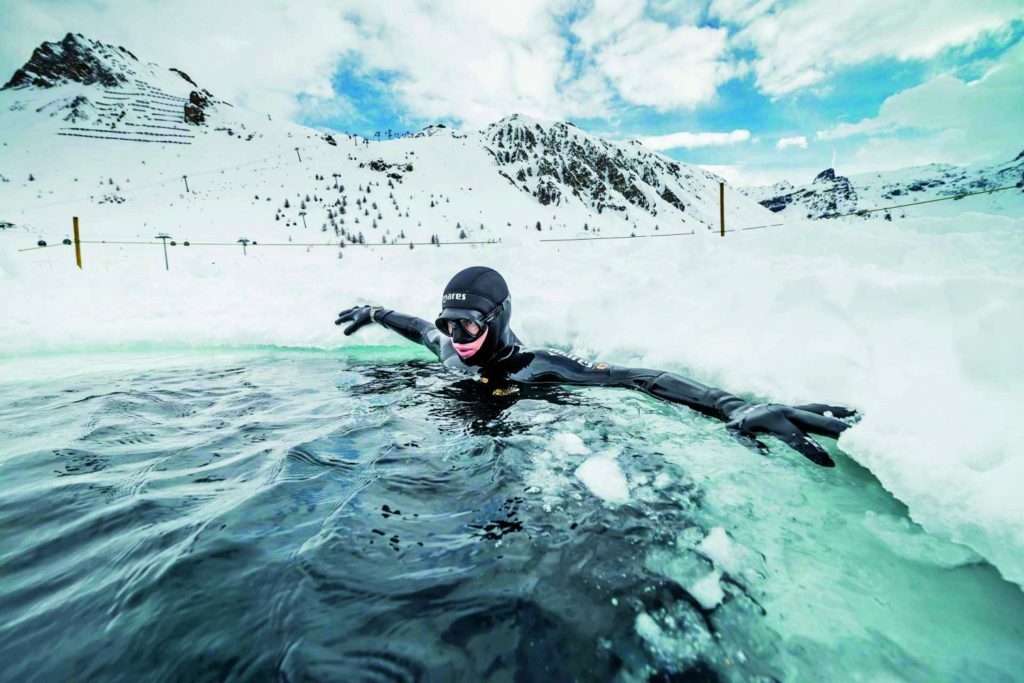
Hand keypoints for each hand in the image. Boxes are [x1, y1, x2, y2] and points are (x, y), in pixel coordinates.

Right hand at [334, 305, 379, 334]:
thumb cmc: (367, 318)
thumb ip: (351, 328)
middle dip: (344, 313)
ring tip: (351, 310)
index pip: (345, 318)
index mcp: (353, 314)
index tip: (335, 323)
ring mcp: (363, 309)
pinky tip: (364, 308)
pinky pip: (364, 308)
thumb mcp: (358, 324)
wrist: (376, 313)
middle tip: (340, 314)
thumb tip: (344, 333)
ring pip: (356, 309)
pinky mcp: (368, 309)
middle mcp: (357, 310)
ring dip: (352, 310)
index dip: (340, 320)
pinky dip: (362, 309)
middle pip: (348, 311)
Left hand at [725, 402, 857, 466]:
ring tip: (861, 417)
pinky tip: (852, 411)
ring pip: (819, 411)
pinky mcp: (798, 408)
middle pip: (814, 421)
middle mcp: (786, 412)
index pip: (795, 437)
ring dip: (839, 414)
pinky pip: (818, 408)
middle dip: (834, 428)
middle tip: (855, 437)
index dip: (811, 450)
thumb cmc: (738, 428)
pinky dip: (834, 409)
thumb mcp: (737, 435)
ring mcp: (793, 408)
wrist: (739, 409)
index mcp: (772, 421)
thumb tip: (763, 450)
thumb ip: (749, 443)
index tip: (829, 463)